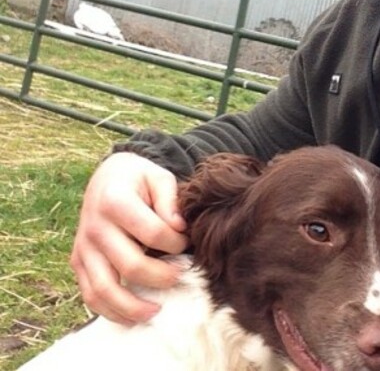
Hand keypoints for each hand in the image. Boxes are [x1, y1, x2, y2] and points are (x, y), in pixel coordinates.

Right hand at [70, 152, 188, 324]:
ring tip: (157, 311)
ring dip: (132, 307)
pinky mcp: (78, 262)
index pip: (153, 233)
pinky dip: (110, 311)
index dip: (177, 242)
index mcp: (116, 201)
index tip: (187, 241)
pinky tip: (132, 316)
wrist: (106, 177)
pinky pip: (90, 295)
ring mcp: (83, 247)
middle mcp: (95, 227)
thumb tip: (179, 228)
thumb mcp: (158, 176)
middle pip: (131, 265)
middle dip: (162, 276)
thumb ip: (170, 200)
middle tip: (182, 274)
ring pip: (104, 289)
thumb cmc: (138, 178)